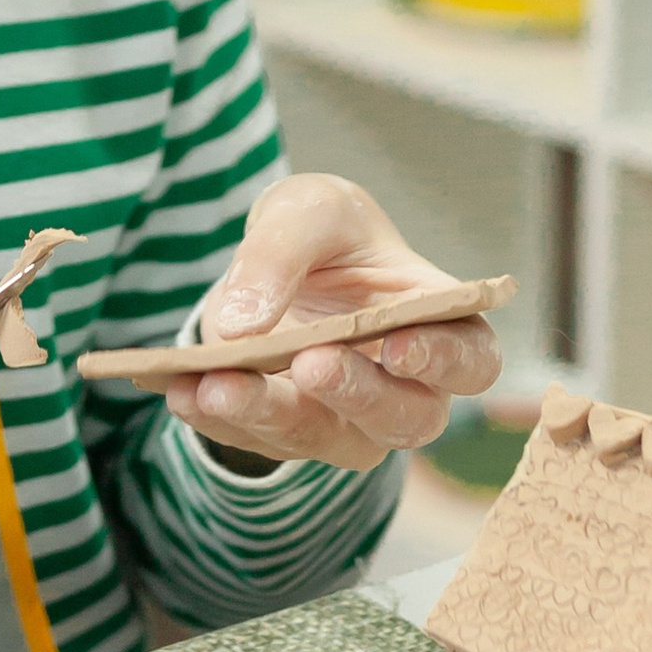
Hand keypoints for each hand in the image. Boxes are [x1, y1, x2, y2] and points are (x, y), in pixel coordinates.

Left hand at [166, 173, 501, 471]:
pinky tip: (181, 390)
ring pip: (326, 438)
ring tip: (216, 385)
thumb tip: (241, 325)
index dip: (443, 360)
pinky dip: (217, 419)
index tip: (398, 345)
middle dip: (356, 394)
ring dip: (271, 415)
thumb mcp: (305, 211)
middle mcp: (408, 386)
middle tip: (310, 364)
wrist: (275, 262)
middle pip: (406, 417)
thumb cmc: (323, 233)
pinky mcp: (292, 433)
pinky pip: (259, 440)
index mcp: (439, 322)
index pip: (470, 359)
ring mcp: (350, 420)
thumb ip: (282, 253)